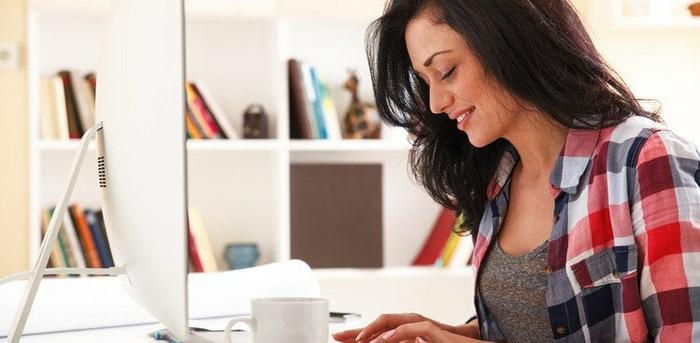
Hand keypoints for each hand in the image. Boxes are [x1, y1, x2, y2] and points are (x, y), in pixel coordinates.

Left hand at [332, 313, 483, 342]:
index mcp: (404, 329)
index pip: (376, 330)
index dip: (356, 334)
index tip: (338, 339)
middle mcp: (409, 322)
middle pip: (378, 322)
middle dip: (358, 330)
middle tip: (339, 337)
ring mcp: (420, 323)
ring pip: (391, 322)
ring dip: (373, 331)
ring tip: (358, 342)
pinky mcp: (431, 328)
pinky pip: (411, 329)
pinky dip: (396, 335)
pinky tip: (384, 341)